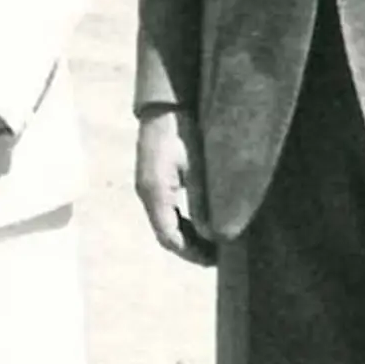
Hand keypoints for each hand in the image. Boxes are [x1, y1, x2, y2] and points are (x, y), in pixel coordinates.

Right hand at [133, 108, 214, 263]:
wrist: (165, 104)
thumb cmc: (184, 130)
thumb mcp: (199, 167)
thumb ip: (204, 202)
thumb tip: (213, 235)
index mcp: (156, 192)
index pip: (170, 237)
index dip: (192, 254)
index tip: (216, 260)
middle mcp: (146, 193)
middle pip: (165, 234)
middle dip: (190, 248)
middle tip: (218, 255)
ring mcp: (146, 186)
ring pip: (164, 223)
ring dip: (186, 235)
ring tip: (212, 242)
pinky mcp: (151, 179)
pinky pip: (164, 210)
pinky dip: (180, 222)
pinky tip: (199, 222)